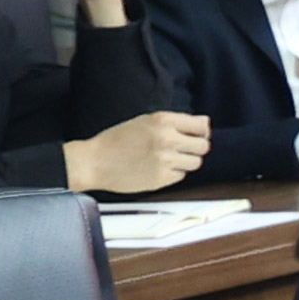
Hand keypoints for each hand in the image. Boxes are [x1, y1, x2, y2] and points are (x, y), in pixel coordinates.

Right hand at [63, 109, 211, 195]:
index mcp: (163, 121)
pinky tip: (158, 168)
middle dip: (195, 148)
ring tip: (168, 159)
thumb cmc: (115, 140)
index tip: (195, 135)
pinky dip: (174, 173)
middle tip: (182, 149)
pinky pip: (181, 175)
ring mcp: (165, 160)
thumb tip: (205, 122)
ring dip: (186, 161)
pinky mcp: (162, 178)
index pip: (201, 126)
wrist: (93, 162)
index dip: (200, 132)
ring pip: (196, 162)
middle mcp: (167, 139)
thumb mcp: (144, 121)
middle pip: (203, 146)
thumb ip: (176, 121)